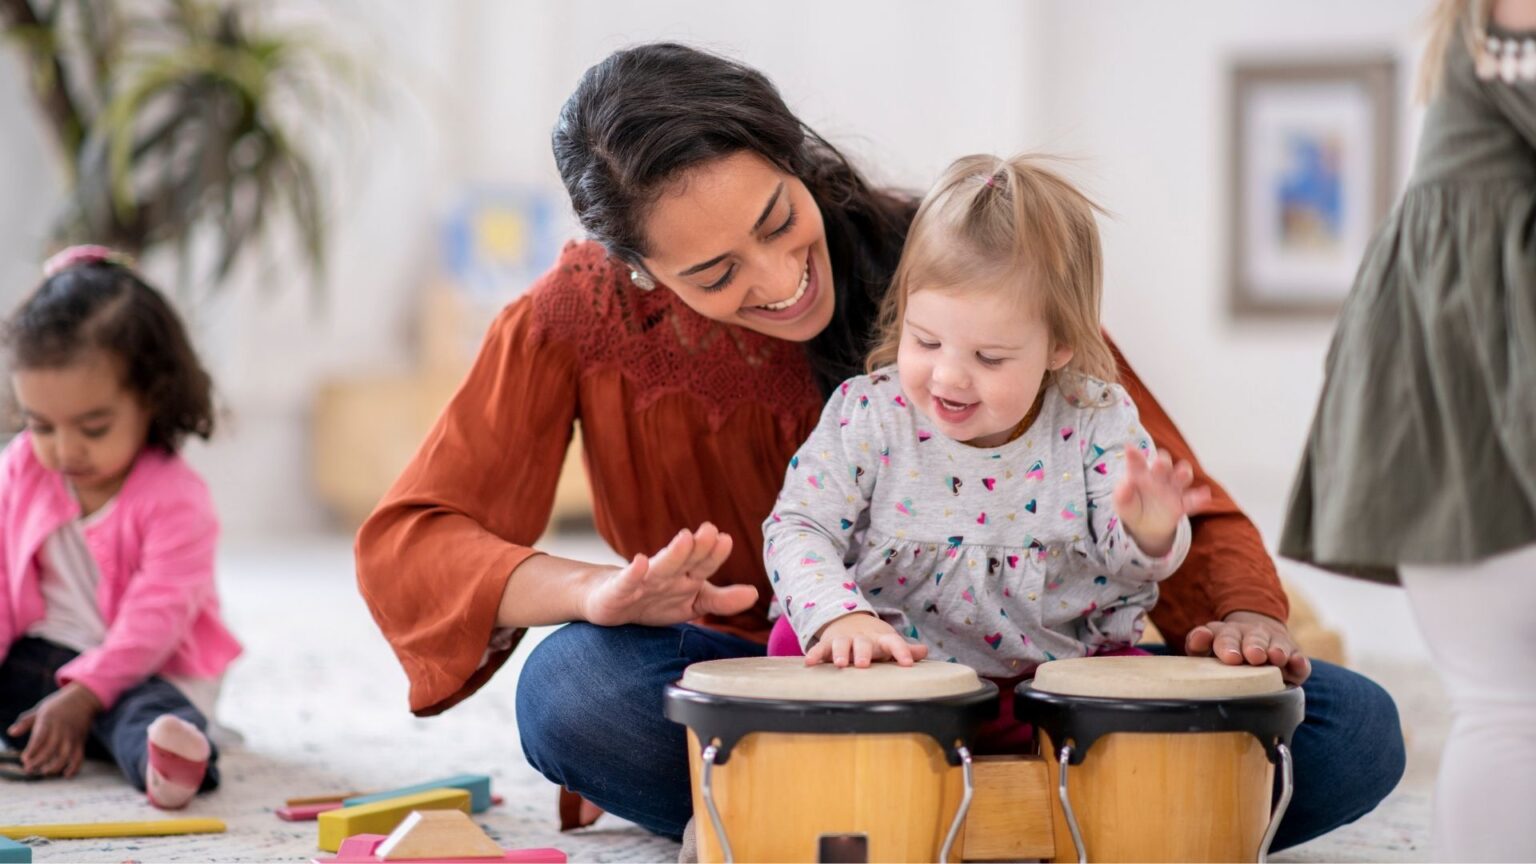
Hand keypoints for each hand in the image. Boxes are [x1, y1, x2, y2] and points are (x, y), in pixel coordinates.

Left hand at [7, 682, 100, 777]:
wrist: (83, 699)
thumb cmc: (58, 705)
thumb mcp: (40, 710)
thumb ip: (25, 722)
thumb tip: (11, 733)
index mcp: (49, 721)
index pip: (40, 738)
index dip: (32, 750)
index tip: (24, 759)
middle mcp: (61, 730)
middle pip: (50, 750)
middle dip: (39, 762)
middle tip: (29, 769)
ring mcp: (72, 737)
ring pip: (65, 756)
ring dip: (54, 767)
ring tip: (43, 772)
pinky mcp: (80, 742)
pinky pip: (79, 757)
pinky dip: (74, 768)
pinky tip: (66, 775)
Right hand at [581, 523, 757, 626]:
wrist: (609, 599)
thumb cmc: (655, 599)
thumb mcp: (692, 603)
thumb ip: (722, 600)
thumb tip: (755, 594)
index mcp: (685, 577)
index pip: (704, 565)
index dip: (714, 555)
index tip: (726, 539)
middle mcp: (666, 575)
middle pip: (684, 561)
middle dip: (697, 548)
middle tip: (710, 530)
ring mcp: (642, 582)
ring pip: (660, 568)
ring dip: (673, 554)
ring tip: (685, 539)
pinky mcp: (618, 592)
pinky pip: (627, 582)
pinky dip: (633, 573)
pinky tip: (639, 562)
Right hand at [805, 612, 928, 667]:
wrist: (849, 618)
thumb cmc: (874, 638)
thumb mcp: (889, 641)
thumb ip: (904, 649)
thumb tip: (924, 651)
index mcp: (881, 638)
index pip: (894, 642)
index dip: (901, 651)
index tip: (907, 663)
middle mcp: (862, 638)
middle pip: (864, 643)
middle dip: (863, 653)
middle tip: (864, 664)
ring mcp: (844, 639)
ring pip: (842, 644)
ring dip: (841, 653)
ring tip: (841, 664)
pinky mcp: (828, 643)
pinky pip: (821, 648)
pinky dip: (815, 654)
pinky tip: (810, 663)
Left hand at [1112, 447, 1211, 555]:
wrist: (1145, 526)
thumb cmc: (1132, 507)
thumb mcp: (1123, 503)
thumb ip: (1122, 494)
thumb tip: (1125, 484)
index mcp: (1140, 474)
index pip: (1137, 463)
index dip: (1134, 456)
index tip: (1129, 449)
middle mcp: (1159, 477)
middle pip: (1163, 465)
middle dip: (1163, 462)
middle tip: (1160, 462)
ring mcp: (1172, 489)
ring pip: (1181, 477)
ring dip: (1184, 473)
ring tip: (1183, 472)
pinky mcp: (1182, 504)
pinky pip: (1192, 500)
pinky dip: (1199, 497)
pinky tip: (1204, 495)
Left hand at [1185, 611, 1311, 683]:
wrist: (1255, 638)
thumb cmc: (1224, 651)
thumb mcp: (1205, 648)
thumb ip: (1197, 643)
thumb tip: (1198, 637)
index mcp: (1226, 633)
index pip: (1223, 636)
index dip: (1227, 646)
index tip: (1231, 658)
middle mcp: (1251, 634)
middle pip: (1252, 639)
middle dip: (1253, 647)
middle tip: (1253, 656)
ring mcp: (1273, 643)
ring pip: (1276, 645)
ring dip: (1276, 651)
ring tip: (1276, 658)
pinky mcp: (1293, 654)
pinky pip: (1298, 658)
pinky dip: (1299, 662)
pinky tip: (1297, 663)